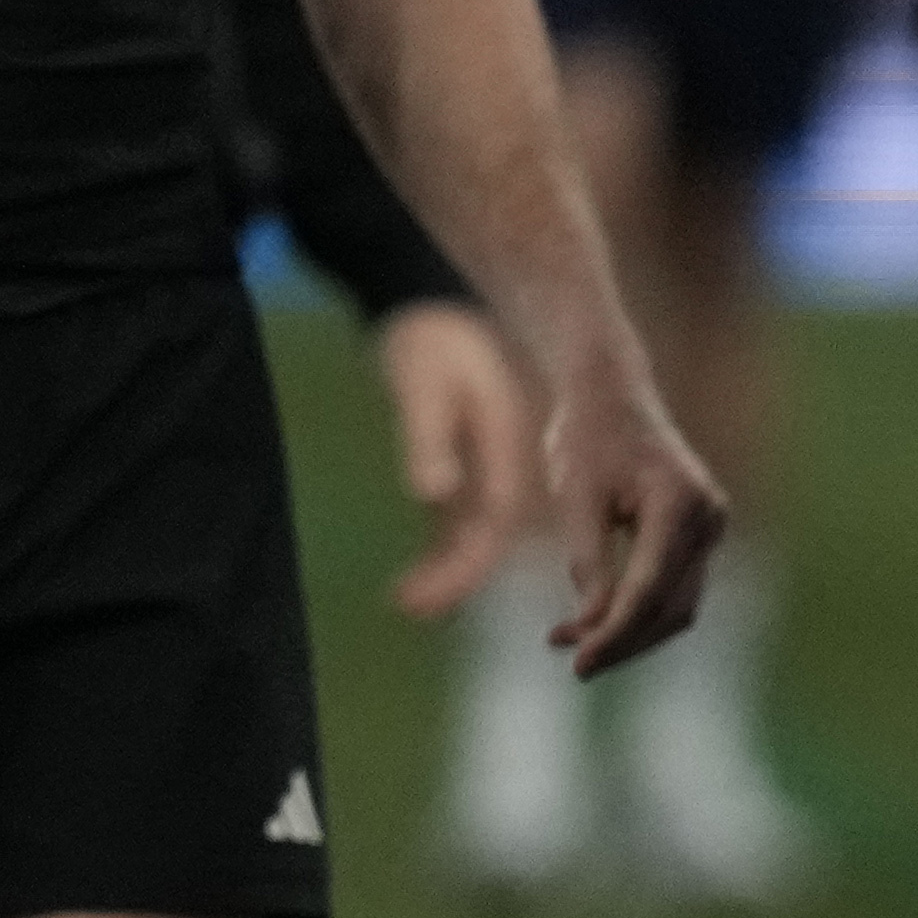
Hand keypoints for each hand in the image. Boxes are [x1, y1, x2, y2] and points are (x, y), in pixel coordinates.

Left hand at [369, 300, 539, 619]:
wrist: (441, 310)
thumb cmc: (435, 345)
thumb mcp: (423, 386)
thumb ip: (427, 439)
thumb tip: (431, 493)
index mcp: (508, 458)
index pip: (493, 527)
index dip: (465, 566)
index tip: (429, 595)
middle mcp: (511, 476)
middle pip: (492, 545)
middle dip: (457, 581)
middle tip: (410, 607)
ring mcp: (494, 479)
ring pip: (480, 545)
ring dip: (450, 577)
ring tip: (406, 603)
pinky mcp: (475, 478)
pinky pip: (464, 531)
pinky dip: (444, 559)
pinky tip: (410, 588)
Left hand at [538, 356, 728, 675]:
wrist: (611, 395)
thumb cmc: (587, 437)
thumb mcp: (575, 494)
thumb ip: (587, 558)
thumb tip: (590, 624)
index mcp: (680, 504)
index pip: (649, 588)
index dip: (614, 632)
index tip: (578, 663)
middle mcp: (707, 520)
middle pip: (672, 607)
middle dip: (624, 641)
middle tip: (575, 665)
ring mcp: (709, 529)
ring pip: (677, 604)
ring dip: (630, 631)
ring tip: (571, 646)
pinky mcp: (697, 536)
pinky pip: (673, 587)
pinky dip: (637, 609)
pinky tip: (592, 623)